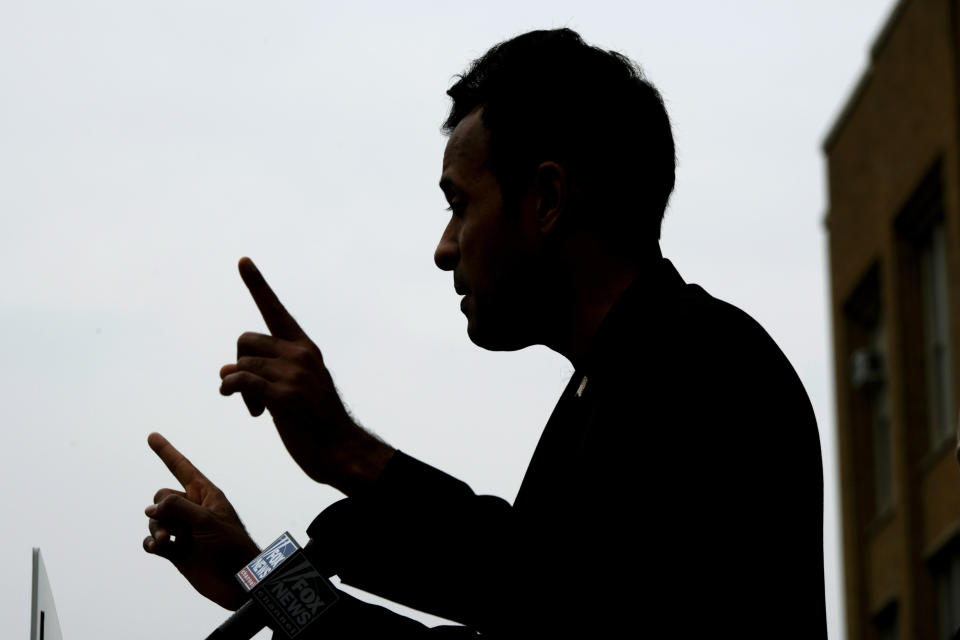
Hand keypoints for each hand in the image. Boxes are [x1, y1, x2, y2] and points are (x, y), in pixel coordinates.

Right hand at [143, 432, 260, 610]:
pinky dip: (151, 544)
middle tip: (173, 526)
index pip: (183, 468)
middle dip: (161, 508)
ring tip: (166, 541)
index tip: (152, 436)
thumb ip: (177, 507)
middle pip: (163, 496)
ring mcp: (185, 530)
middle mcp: (194, 509)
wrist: (239, 582)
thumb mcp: (206, 520)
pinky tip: (158, 548)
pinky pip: (153, 541)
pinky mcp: (177, 551)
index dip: (167, 452)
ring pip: (155, 519)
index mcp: (207, 495)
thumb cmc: (232, 546)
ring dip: (156, 529)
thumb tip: (151, 508)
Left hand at [219, 257, 394, 494]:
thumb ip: (265, 373)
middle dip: (239, 364)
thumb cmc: (316, 424)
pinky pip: (240, 381)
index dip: (257, 285)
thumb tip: (224, 372)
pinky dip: (232, 391)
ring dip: (235, 386)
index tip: (242, 261)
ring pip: (240, 363)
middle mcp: (301, 354)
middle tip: (250, 393)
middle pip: (245, 341)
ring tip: (254, 408)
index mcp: (306, 348)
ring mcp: (294, 374)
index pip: (276, 309)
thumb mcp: (294, 389)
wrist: (342, 451)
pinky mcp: (284, 396)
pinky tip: (250, 411)